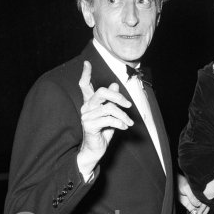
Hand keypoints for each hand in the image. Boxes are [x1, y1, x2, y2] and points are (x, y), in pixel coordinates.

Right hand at [77, 61, 133, 175]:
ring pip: (109, 108)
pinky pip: (109, 119)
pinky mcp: (89, 125)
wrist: (95, 150)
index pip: (84, 86)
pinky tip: (124, 127)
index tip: (87, 63)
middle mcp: (86, 107)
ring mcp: (86, 116)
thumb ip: (112, 101)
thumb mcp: (111, 115)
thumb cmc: (103, 132)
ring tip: (129, 123)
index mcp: (90, 103)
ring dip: (123, 115)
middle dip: (118, 97)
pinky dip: (120, 123)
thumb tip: (114, 85)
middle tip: (129, 105)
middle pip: (102, 93)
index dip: (85, 74)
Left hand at [177, 174, 209, 213]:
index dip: (203, 208)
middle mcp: (199, 198)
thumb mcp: (187, 188)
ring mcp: (195, 202)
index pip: (205, 202)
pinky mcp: (190, 206)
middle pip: (203, 208)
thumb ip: (192, 196)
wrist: (174, 183)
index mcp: (201, 193)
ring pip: (198, 212)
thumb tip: (199, 204)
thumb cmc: (182, 183)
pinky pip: (193, 212)